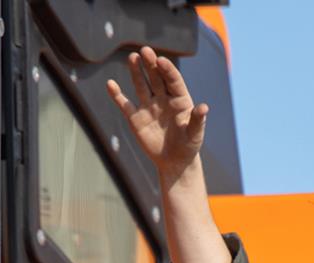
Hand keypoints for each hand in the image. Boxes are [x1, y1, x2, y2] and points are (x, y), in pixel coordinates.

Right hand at [107, 46, 209, 183]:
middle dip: (150, 64)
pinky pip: (125, 104)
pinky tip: (110, 84)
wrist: (174, 161)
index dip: (167, 70)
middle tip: (144, 50)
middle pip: (156, 78)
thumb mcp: (195, 134)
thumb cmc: (188, 146)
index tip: (161, 59)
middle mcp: (163, 99)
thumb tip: (204, 107)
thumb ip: (197, 120)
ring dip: (136, 72)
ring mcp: (149, 106)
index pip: (173, 80)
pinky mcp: (135, 118)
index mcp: (180, 99)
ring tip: (132, 58)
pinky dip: (117, 95)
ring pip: (141, 85)